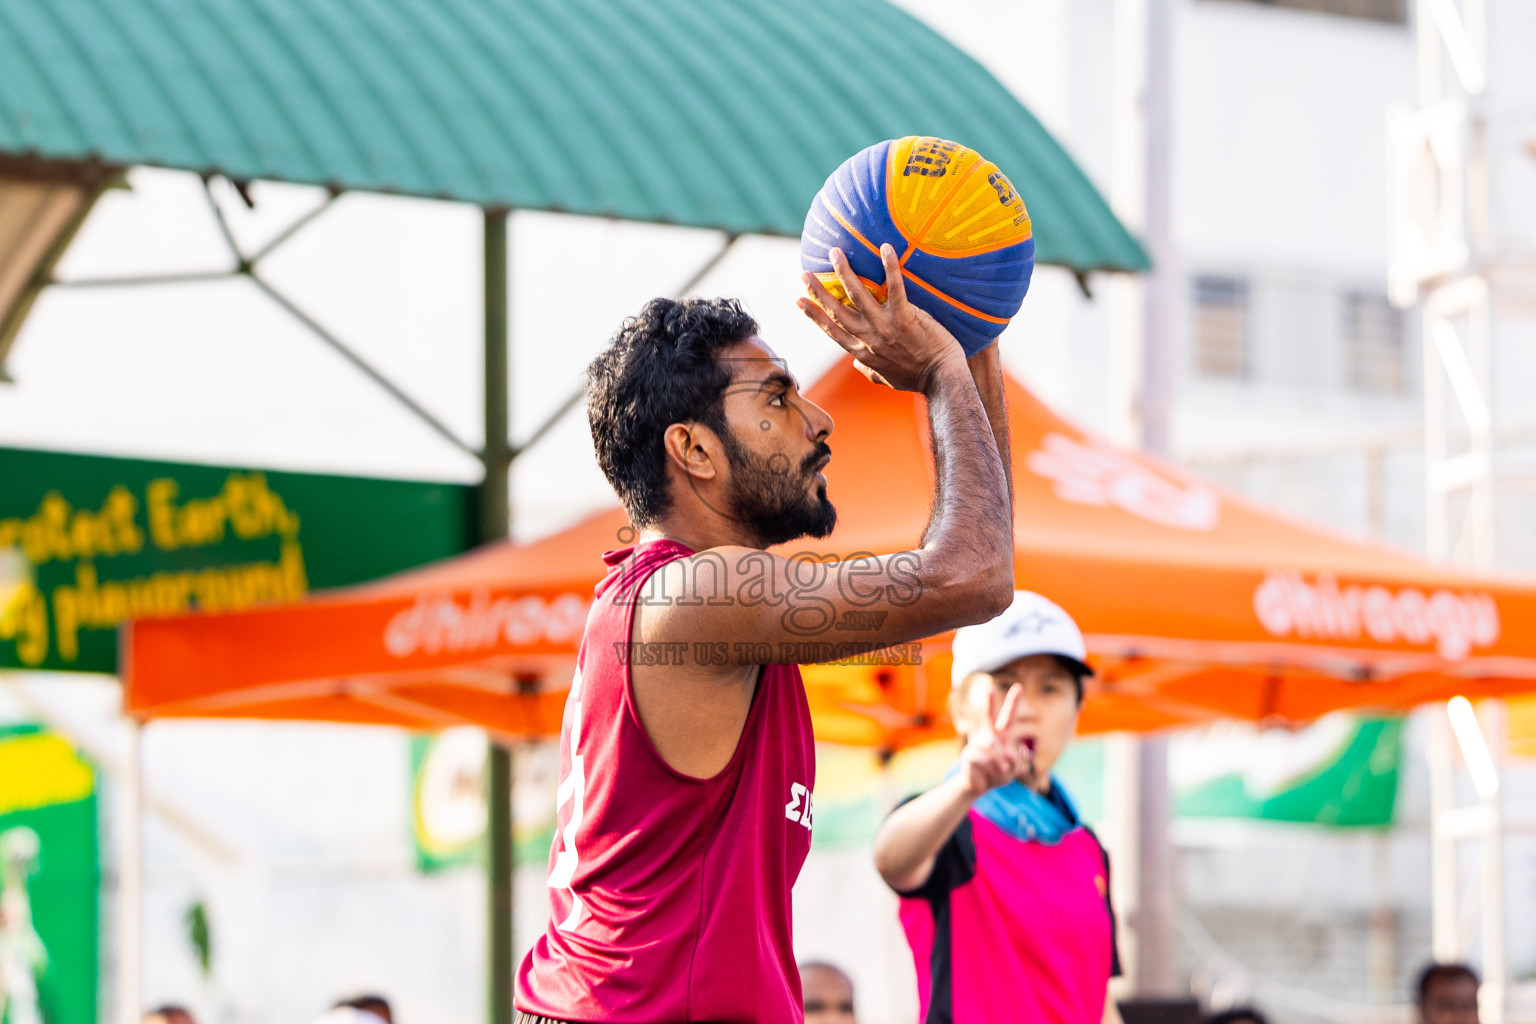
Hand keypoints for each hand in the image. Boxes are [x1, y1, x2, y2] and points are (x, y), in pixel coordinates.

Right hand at [798, 244, 965, 393]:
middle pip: (837, 311)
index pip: (832, 331)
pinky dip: (889, 266)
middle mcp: (869, 339)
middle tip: (805, 273)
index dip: (814, 315)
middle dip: (818, 291)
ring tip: (834, 253)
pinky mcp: (905, 317)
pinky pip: (894, 288)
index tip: (799, 301)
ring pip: (857, 296)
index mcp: (863, 353)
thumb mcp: (887, 379)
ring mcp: (885, 327)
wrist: (942, 380)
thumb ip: (870, 371)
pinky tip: (885, 248)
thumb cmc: (918, 379)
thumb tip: (857, 364)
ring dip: (844, 272)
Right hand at [956, 683, 1030, 796]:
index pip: (1007, 717)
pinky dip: (991, 768)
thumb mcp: (1014, 770)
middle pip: (988, 717)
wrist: (978, 786)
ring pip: (993, 746)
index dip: (1013, 703)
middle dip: (990, 702)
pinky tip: (988, 773)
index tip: (1018, 686)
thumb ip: (1018, 761)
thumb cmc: (997, 774)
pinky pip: (984, 758)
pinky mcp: (969, 754)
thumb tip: (1009, 753)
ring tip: (1000, 770)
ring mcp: (976, 744)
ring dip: (1001, 762)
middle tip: (990, 687)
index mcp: (1000, 736)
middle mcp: (987, 736)